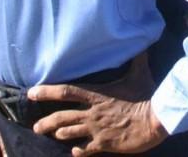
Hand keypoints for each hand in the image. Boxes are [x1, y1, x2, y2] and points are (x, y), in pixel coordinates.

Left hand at [31, 56, 166, 155]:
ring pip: (69, 133)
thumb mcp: (140, 74)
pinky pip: (85, 149)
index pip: (66, 91)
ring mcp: (96, 129)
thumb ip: (136, 60)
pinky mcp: (104, 143)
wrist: (155, 120)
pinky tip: (75, 151)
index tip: (31, 92)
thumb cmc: (147, 96)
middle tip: (35, 127)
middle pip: (61, 117)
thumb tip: (142, 43)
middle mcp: (92, 113)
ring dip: (59, 134)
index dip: (47, 92)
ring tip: (54, 135)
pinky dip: (78, 151)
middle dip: (45, 122)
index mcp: (97, 95)